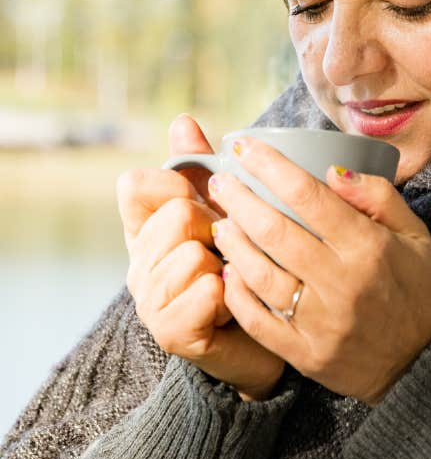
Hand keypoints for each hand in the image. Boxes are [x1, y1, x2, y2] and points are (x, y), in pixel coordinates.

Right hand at [116, 115, 285, 400]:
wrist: (267, 337)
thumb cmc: (246, 265)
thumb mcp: (225, 209)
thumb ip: (202, 166)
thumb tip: (183, 121)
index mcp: (145, 228)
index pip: (135, 183)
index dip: (176, 184)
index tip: (204, 201)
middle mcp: (139, 264)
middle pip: (175, 214)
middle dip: (216, 226)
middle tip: (231, 249)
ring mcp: (151, 302)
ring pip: (193, 254)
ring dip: (228, 262)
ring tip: (234, 278)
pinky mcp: (172, 334)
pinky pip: (206, 291)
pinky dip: (232, 294)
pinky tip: (236, 304)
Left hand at [208, 136, 430, 405]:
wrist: (418, 365)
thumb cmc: (413, 290)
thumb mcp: (416, 235)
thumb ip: (380, 197)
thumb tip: (333, 169)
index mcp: (369, 248)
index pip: (310, 197)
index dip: (272, 167)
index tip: (246, 146)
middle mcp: (341, 283)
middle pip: (276, 232)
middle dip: (240, 199)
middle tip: (221, 181)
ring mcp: (319, 322)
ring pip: (260, 275)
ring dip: (233, 243)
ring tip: (220, 221)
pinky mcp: (303, 353)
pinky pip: (257, 320)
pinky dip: (237, 294)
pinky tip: (227, 271)